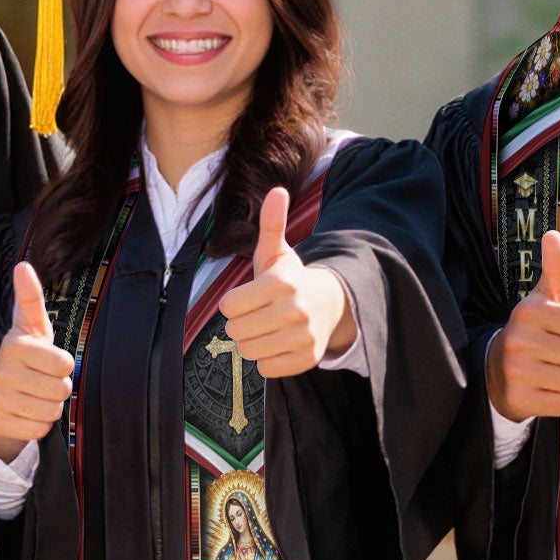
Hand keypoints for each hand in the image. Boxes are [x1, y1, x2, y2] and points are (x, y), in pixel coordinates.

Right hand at [0, 261, 73, 461]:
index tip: (49, 360)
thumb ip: (30, 298)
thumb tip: (22, 265)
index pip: (64, 363)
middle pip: (61, 389)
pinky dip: (39, 424)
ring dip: (50, 406)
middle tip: (42, 380)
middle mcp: (2, 371)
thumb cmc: (24, 356)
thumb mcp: (31, 327)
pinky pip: (40, 429)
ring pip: (52, 411)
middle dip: (59, 388)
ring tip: (34, 395)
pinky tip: (26, 412)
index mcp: (13, 344)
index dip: (63, 365)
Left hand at [219, 186, 353, 378]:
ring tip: (266, 329)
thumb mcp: (277, 252)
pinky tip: (277, 343)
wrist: (329, 305)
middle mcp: (295, 311)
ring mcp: (303, 337)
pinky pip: (266, 369)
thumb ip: (271, 224)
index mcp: (282, 283)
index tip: (246, 298)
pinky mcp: (307, 359)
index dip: (232, 304)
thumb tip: (277, 190)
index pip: (229, 306)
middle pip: (236, 331)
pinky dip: (267, 359)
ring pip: (249, 352)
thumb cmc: (291, 279)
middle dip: (240, 324)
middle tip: (256, 315)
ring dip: (251, 342)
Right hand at [485, 228, 559, 418]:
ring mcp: (517, 372)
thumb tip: (553, 234)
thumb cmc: (534, 331)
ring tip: (555, 371)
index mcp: (529, 311)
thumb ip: (556, 268)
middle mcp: (520, 340)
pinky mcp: (520, 400)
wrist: (495, 370)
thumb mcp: (544, 298)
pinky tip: (548, 389)